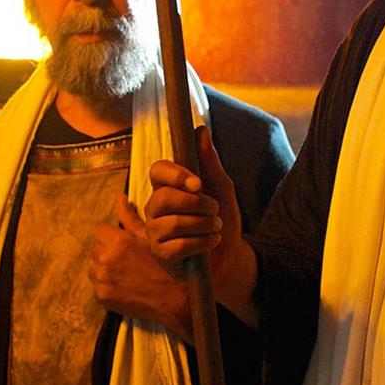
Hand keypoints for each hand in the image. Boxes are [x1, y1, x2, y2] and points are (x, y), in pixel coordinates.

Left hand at [90, 195, 193, 339]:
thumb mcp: (150, 237)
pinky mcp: (102, 296)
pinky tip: (124, 287)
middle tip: (126, 261)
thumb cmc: (165, 264)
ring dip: (104, 269)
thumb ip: (130, 217)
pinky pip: (97, 287)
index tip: (122, 244)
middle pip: (95, 249)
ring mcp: (102, 279)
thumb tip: (120, 197)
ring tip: (125, 274)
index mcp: (118, 241)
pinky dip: (107, 286)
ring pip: (94, 268)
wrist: (174, 298)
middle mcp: (106, 258)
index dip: (110, 236)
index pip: (99, 231)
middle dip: (107, 252)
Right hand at [140, 127, 243, 278]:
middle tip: (214, 209)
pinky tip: (212, 241)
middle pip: (163, 197)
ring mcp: (154, 232)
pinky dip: (203, 242)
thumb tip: (201, 129)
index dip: (175, 174)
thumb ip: (210, 161)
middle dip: (197, 204)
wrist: (230, 255)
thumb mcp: (221, 187)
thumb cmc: (221, 218)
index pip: (157, 171)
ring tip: (216, 226)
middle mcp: (155, 208)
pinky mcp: (161, 254)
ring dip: (204, 224)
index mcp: (167, 187)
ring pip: (173, 222)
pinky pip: (178, 246)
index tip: (198, 183)